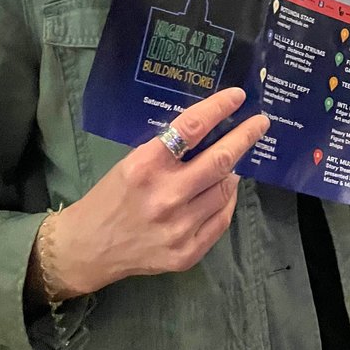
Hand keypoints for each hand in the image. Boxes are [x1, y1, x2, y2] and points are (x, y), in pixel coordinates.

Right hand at [48, 87, 267, 295]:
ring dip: (234, 170)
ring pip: (224, 189)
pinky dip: (227, 200)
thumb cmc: (112, 196)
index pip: (191, 128)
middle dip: (245, 137)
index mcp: (146, 166)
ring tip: (235, 159)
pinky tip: (225, 189)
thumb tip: (211, 133)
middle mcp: (165, 196)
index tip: (238, 96)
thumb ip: (168, 150)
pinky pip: (221, 220)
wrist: (89, 248)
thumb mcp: (133, 162)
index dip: (219, 108)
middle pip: (219, 160)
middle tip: (260, 123)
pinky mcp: (186, 253)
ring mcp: (178, 228)